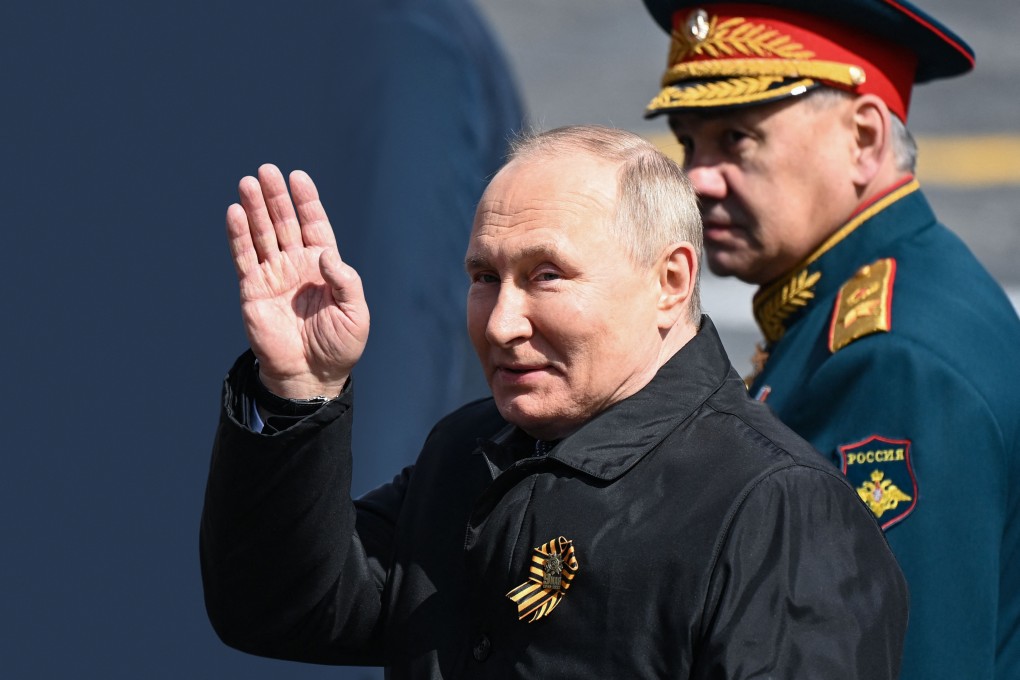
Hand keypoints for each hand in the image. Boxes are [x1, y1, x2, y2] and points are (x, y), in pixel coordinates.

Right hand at [226, 164, 368, 398]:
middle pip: (285, 223)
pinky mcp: (253, 290)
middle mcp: (296, 265)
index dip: (306, 201)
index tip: (298, 177)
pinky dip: (239, 235)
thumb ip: (345, 280)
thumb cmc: (339, 345)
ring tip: (248, 183)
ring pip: (262, 234)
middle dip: (276, 196)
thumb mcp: (355, 312)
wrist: (311, 375)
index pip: (314, 225)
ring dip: (255, 208)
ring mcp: (273, 276)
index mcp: (323, 266)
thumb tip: (323, 253)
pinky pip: (244, 258)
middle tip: (267, 171)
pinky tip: (235, 212)